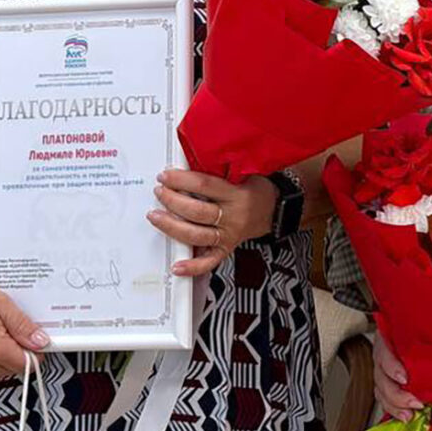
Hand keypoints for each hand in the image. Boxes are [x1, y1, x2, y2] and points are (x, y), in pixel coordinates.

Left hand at [148, 169, 276, 276]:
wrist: (276, 209)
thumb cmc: (257, 189)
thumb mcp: (243, 173)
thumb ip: (219, 171)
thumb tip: (188, 164)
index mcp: (236, 194)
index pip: (204, 186)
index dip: (181, 180)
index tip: (166, 176)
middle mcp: (233, 217)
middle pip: (197, 212)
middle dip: (172, 201)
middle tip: (159, 192)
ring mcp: (229, 235)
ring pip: (197, 235)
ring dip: (172, 227)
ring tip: (156, 217)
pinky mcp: (227, 248)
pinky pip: (209, 261)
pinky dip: (192, 267)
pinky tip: (177, 266)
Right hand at [373, 332, 422, 421]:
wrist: (413, 328)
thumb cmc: (420, 330)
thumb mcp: (425, 329)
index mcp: (389, 337)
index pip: (384, 352)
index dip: (392, 367)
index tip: (404, 379)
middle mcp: (383, 353)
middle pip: (381, 376)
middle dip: (396, 394)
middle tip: (415, 402)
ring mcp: (382, 369)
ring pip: (380, 390)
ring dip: (394, 405)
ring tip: (409, 415)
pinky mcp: (386, 382)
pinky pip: (383, 398)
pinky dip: (393, 409)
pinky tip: (405, 415)